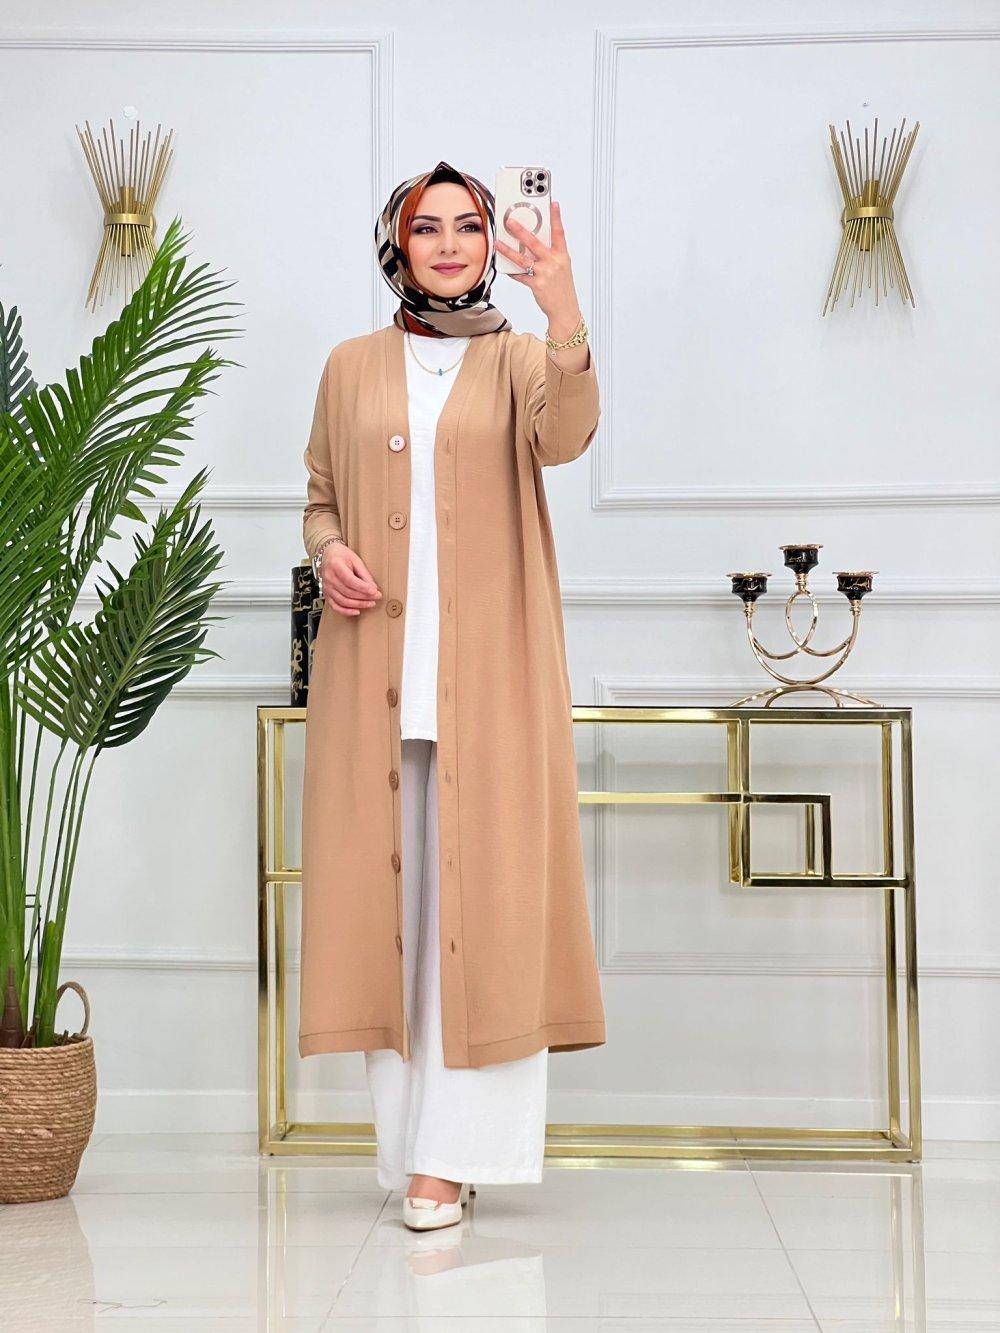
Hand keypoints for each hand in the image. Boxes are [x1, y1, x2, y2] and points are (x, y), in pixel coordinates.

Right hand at [321, 543, 381, 616]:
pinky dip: (346, 611)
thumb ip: (364, 574)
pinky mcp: (327, 594)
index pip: (350, 580)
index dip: (363, 588)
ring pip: (343, 601)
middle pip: (348, 592)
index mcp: (336, 565)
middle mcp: (329, 578)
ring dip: (359, 604)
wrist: (328, 555)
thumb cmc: (343, 556)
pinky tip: (357, 611)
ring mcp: (326, 587)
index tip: (375, 591)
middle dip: (364, 597)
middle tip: (377, 597)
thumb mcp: (356, 560)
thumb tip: (374, 588)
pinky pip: (335, 606)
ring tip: (371, 603)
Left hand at [495, 199, 581, 331]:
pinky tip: (505, 267)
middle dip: (521, 231)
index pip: (559, 233)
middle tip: (510, 222)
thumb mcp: (562, 267)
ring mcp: (544, 273)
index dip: (557, 217)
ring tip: (498, 243)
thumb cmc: (563, 287)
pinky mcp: (536, 284)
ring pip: (522, 259)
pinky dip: (512, 271)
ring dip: (508, 250)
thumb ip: (551, 255)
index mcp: (562, 256)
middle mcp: (553, 263)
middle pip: (534, 243)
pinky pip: (520, 275)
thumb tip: (534, 244)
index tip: (553, 204)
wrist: (565, 309)